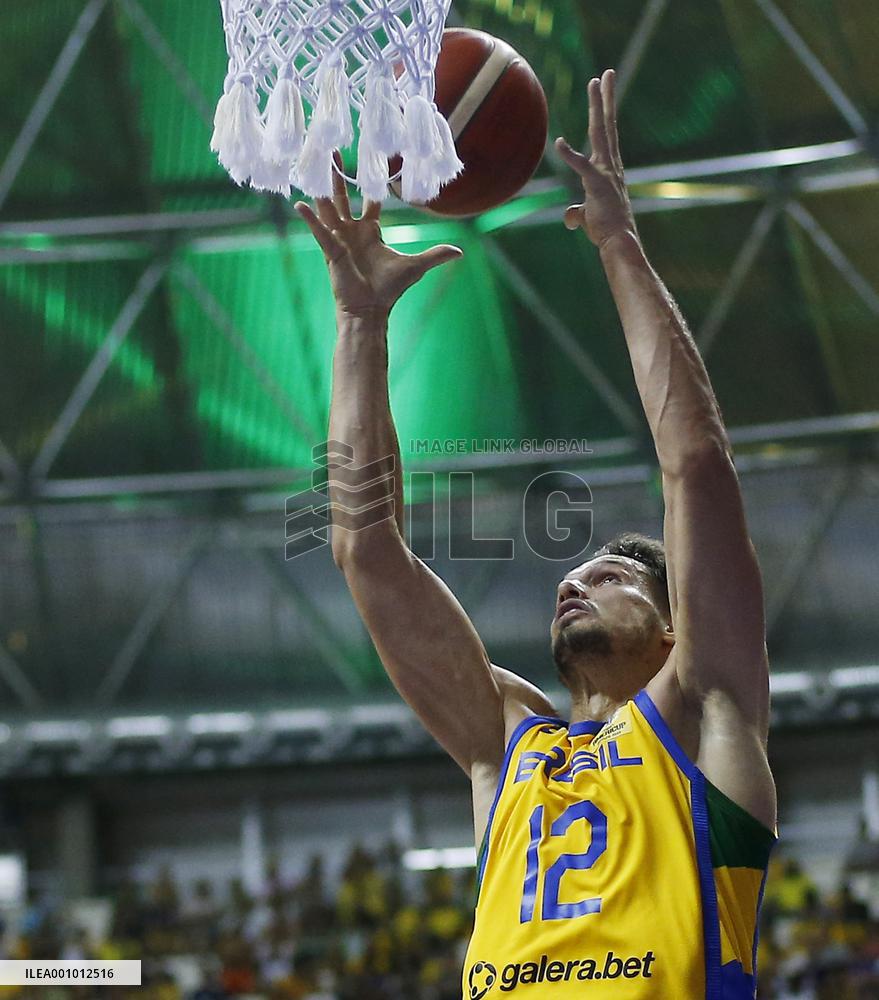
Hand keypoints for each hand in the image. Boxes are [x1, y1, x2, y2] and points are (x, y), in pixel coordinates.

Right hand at [294, 155, 463, 318]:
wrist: (371, 309)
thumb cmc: (389, 290)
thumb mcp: (416, 267)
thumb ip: (435, 256)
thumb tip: (460, 252)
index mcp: (370, 232)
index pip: (370, 202)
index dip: (371, 186)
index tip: (369, 164)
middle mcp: (353, 232)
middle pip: (343, 197)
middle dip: (339, 176)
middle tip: (333, 152)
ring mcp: (340, 239)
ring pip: (328, 208)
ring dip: (321, 189)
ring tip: (312, 167)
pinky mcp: (331, 250)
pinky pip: (319, 231)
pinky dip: (310, 219)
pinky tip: (299, 204)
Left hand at [554, 69, 637, 248]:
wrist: (618, 241)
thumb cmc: (605, 230)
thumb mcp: (587, 218)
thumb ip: (576, 213)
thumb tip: (569, 217)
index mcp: (608, 168)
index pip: (606, 133)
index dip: (603, 110)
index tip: (602, 88)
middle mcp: (610, 164)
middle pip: (607, 124)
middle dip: (605, 98)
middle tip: (606, 74)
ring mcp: (606, 172)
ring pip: (601, 132)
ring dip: (597, 107)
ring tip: (595, 83)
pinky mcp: (597, 185)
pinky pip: (581, 167)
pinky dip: (569, 155)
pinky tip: (558, 142)